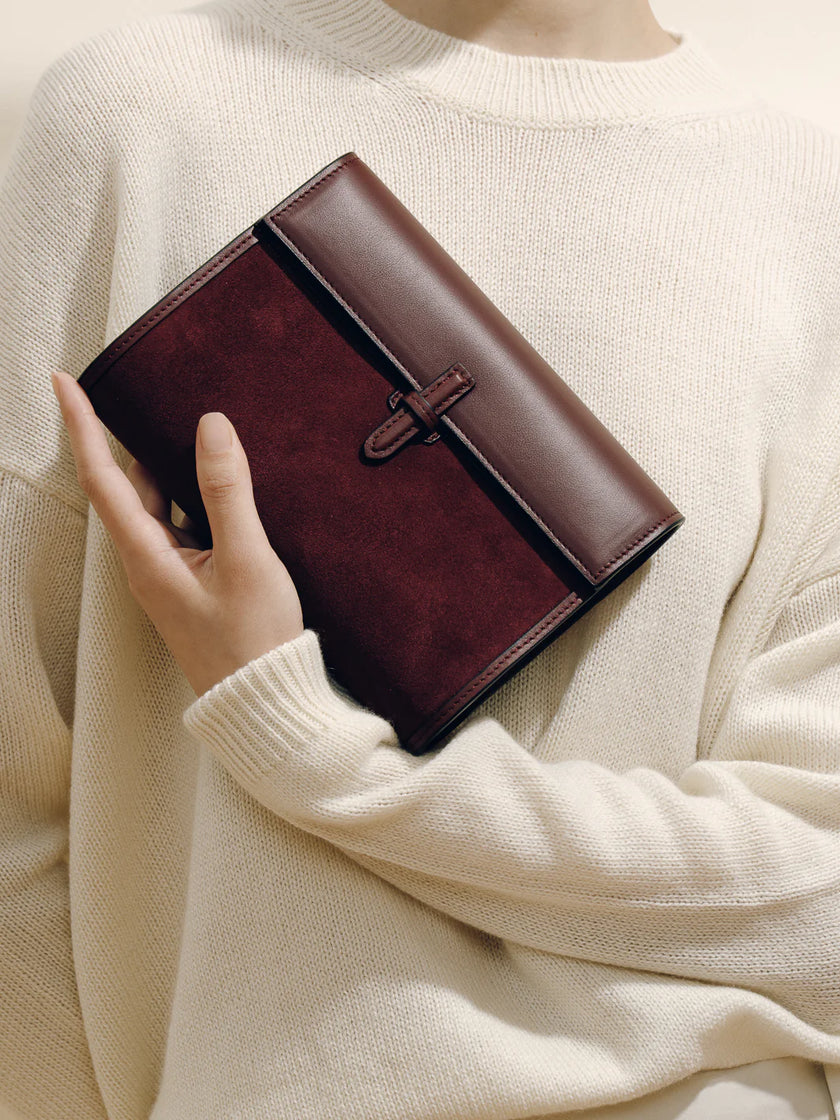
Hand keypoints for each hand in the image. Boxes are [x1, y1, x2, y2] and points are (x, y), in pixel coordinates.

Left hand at [51, 370, 304, 696]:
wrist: (264, 702)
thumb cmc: (253, 640)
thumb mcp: (245, 559)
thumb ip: (226, 490)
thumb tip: (210, 426)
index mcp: (146, 557)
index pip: (102, 477)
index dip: (81, 426)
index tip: (62, 381)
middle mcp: (147, 563)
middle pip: (128, 486)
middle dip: (129, 438)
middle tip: (144, 393)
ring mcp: (169, 574)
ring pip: (158, 505)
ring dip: (167, 467)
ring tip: (191, 431)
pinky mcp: (192, 583)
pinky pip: (182, 525)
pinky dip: (192, 496)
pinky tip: (221, 483)